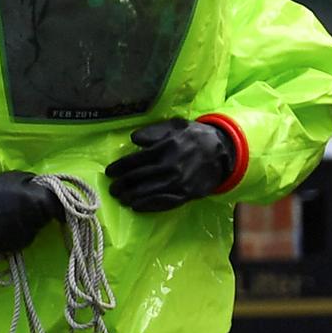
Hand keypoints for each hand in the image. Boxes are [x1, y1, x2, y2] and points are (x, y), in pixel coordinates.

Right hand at [0, 171, 64, 252]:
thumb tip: (47, 191)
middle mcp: (38, 220)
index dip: (60, 207)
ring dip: (29, 223)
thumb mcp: (20, 178)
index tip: (58, 208)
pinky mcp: (15, 246)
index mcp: (42, 201)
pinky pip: (22, 239)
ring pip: (35, 229)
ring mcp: (26, 235)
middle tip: (27, 206)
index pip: (61, 207)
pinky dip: (18, 234)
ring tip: (13, 215)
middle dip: (41, 213)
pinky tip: (7, 225)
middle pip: (47, 218)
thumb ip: (38, 186)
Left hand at [105, 118, 234, 211]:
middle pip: (138, 178)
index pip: (135, 160)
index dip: (119, 167)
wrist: (222, 151)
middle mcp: (170, 167)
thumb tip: (133, 139)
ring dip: (131, 197)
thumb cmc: (195, 136)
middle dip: (122, 184)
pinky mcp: (186, 194)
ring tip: (121, 199)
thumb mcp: (176, 125)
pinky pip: (163, 202)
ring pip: (148, 192)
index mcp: (165, 148)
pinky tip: (137, 207)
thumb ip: (154, 131)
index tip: (109, 172)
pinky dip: (148, 206)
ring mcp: (178, 183)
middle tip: (112, 188)